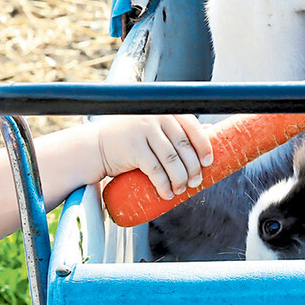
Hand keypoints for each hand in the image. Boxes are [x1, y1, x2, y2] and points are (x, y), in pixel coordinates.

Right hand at [96, 115, 212, 200]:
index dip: (203, 145)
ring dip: (180, 178)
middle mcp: (156, 118)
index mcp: (164, 111)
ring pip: (172, 159)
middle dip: (193, 167)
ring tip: (181, 189)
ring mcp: (143, 131)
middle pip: (184, 146)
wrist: (95, 146)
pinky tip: (167, 193)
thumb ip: (176, 128)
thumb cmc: (129, 138)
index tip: (208, 161)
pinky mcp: (133, 148)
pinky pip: (155, 170)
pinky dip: (164, 185)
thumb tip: (209, 134)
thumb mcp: (153, 128)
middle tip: (196, 181)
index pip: (192, 126)